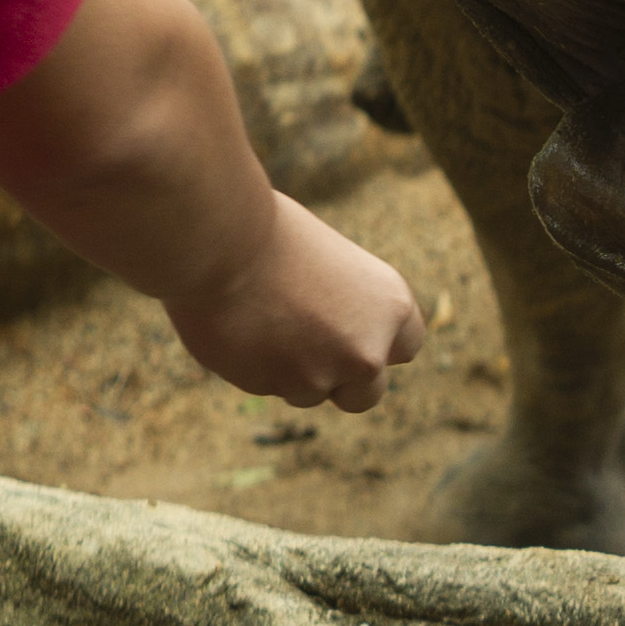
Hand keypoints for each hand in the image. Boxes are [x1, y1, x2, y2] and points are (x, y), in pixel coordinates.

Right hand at [160, 192, 426, 412]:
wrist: (218, 240)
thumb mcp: (331, 262)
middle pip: (366, 394)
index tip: (354, 335)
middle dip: (341, 381)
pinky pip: (266, 385)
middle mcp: (366, 350)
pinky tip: (238, 326)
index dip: (379, 344)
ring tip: (261, 318)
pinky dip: (253, 365)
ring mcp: (319, 375)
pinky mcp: (271, 387)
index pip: (406, 347)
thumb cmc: (269, 231)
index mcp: (390, 306)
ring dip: (289, 370)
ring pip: (309, 393)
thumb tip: (337, 333)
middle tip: (310, 349)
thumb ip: (346, 306)